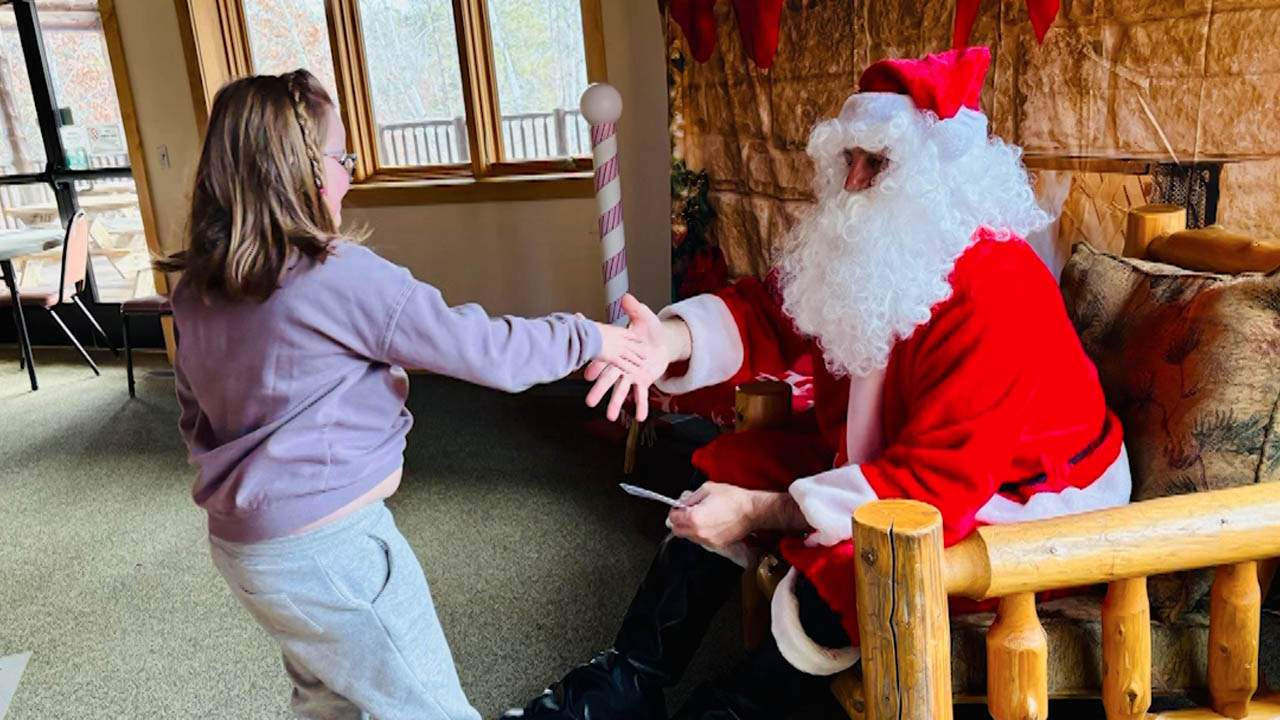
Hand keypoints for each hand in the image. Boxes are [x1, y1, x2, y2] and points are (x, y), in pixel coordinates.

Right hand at [585, 294, 674, 421]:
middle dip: (599, 391)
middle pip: (608, 379)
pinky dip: (640, 406)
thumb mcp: (644, 317)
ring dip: (616, 404)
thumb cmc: (650, 329)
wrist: (662, 342)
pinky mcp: (642, 381)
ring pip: (621, 391)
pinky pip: (641, 395)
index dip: (596, 367)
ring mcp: (631, 375)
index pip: (604, 360)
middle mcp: (621, 365)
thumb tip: (627, 297)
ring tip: (610, 417)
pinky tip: (639, 417)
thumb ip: (635, 308)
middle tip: (590, 402)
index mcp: (618, 350)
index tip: (589, 376)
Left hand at [667, 482, 760, 549]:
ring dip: (690, 528)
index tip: (678, 508)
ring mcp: (708, 541)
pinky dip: (701, 534)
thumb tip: (684, 503)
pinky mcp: (717, 545)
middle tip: (685, 513)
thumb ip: (692, 497)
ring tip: (701, 517)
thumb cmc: (733, 499)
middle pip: (678, 531)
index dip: (675, 511)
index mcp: (694, 518)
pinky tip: (710, 524)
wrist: (752, 511)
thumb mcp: (707, 489)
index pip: (673, 518)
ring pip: (689, 537)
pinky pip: (702, 541)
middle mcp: (699, 532)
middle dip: (679, 522)